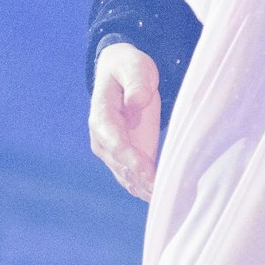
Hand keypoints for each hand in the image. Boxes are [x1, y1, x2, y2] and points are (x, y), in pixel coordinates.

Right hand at [89, 42, 160, 200]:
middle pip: (120, 164)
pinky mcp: (124, 155)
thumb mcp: (134, 66)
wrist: (120, 72)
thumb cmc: (128, 67)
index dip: (130, 158)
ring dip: (142, 188)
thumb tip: (136, 101)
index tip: (147, 171)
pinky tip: (157, 197)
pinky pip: (131, 176)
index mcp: (101, 117)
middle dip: (140, 179)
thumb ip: (135, 82)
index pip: (114, 142)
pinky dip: (143, 188)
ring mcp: (112, 150)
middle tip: (161, 191)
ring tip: (162, 198)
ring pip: (125, 175)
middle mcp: (102, 138)